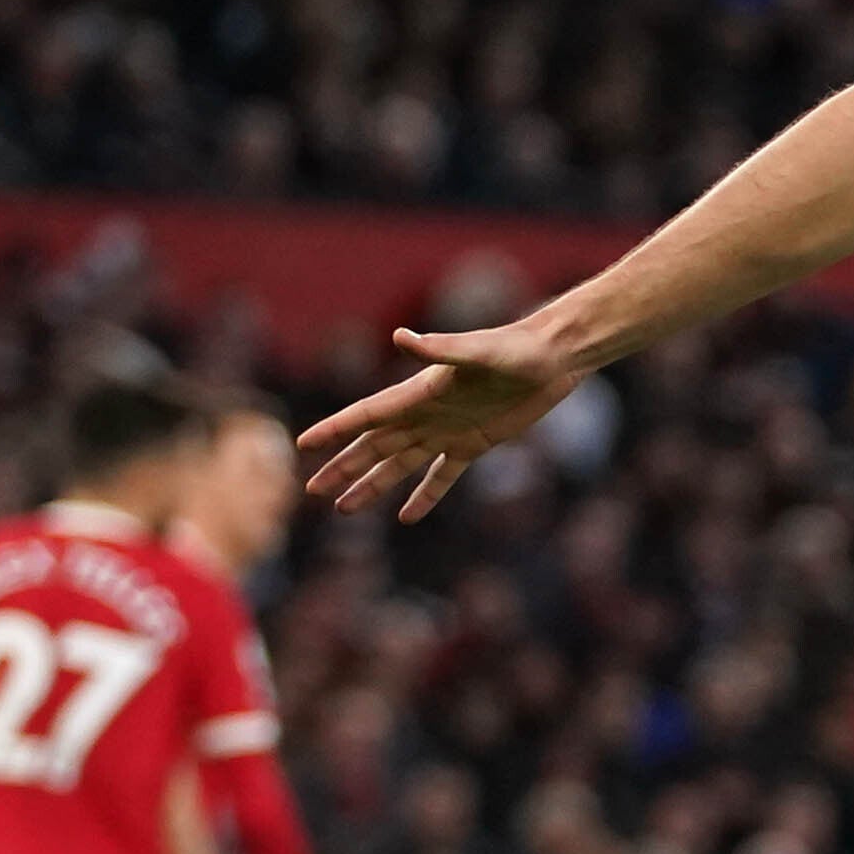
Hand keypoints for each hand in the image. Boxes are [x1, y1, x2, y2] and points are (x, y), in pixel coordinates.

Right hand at [301, 318, 580, 520]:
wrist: (551, 357)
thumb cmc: (514, 349)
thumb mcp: (478, 351)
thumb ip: (439, 348)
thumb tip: (400, 336)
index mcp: (418, 393)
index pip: (366, 415)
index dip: (334, 429)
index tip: (302, 444)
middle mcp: (425, 414)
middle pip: (374, 446)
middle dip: (342, 468)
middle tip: (312, 491)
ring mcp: (447, 430)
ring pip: (400, 464)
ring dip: (373, 486)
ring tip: (346, 509)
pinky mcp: (474, 443)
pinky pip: (443, 476)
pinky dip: (425, 496)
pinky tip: (408, 517)